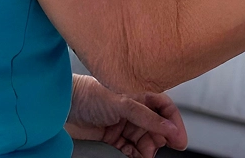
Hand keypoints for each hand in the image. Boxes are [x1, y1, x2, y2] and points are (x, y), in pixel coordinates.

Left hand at [66, 73, 187, 156]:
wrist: (64, 105)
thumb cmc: (91, 94)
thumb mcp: (124, 103)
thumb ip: (148, 117)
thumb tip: (170, 129)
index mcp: (140, 93)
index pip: (165, 107)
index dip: (174, 123)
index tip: (180, 140)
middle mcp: (134, 107)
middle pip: (156, 126)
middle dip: (159, 138)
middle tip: (155, 147)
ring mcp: (124, 122)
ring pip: (144, 139)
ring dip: (146, 149)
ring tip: (143, 154)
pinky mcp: (113, 135)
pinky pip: (130, 148)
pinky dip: (134, 154)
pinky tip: (134, 156)